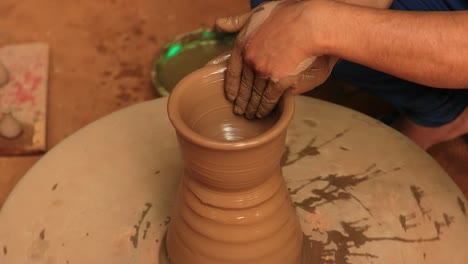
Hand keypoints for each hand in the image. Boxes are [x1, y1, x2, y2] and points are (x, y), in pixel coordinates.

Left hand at [215, 0, 338, 117]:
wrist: (310, 25)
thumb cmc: (288, 15)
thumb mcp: (257, 13)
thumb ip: (237, 21)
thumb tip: (218, 24)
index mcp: (242, 44)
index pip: (232, 71)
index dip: (231, 86)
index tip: (231, 97)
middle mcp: (249, 60)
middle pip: (243, 87)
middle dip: (241, 102)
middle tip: (240, 112)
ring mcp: (263, 72)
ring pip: (255, 95)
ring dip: (252, 108)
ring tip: (251, 115)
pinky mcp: (278, 82)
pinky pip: (269, 99)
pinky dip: (265, 108)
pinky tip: (263, 113)